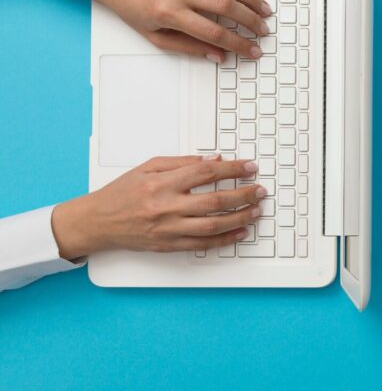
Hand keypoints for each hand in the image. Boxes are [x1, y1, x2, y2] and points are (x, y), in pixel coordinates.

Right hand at [51, 155, 265, 258]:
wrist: (97, 222)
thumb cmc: (122, 192)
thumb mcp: (148, 167)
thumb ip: (182, 162)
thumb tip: (214, 160)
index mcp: (162, 183)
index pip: (205, 173)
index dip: (232, 169)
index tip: (249, 166)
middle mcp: (166, 207)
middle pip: (215, 201)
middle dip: (244, 194)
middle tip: (260, 190)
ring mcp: (168, 229)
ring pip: (213, 225)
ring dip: (240, 217)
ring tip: (256, 210)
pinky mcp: (169, 245)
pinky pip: (203, 244)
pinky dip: (226, 239)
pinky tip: (240, 231)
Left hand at [64, 0, 270, 62]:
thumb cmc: (131, 7)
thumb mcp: (155, 37)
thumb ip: (189, 47)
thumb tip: (218, 55)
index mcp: (168, 13)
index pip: (213, 32)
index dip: (238, 43)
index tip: (252, 50)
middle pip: (226, 7)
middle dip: (250, 21)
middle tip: (263, 30)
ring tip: (264, 10)